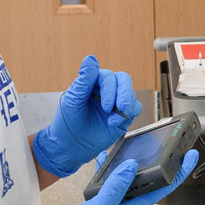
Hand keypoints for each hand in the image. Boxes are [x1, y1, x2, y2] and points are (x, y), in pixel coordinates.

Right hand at [11, 150, 196, 204]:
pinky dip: (111, 171)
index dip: (179, 171)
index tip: (191, 156)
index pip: (164, 187)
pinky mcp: (105, 204)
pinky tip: (104, 161)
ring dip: (133, 165)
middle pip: (151, 182)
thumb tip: (132, 166)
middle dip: (160, 164)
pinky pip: (114, 183)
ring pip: (131, 181)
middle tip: (166, 146)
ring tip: (133, 148)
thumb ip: (117, 185)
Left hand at [29, 55, 139, 177]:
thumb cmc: (69, 121)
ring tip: (113, 118)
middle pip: (124, 79)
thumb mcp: (73, 99)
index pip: (108, 76)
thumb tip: (90, 59)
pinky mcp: (123, 115)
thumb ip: (84, 80)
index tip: (106, 106)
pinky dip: (129, 113)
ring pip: (131, 93)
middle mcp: (107, 89)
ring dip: (126, 104)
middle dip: (124, 93)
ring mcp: (116, 102)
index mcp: (93, 82)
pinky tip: (114, 122)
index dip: (110, 88)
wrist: (72, 146)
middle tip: (119, 107)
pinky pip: (135, 107)